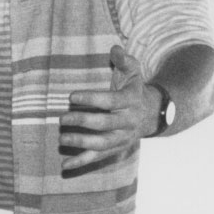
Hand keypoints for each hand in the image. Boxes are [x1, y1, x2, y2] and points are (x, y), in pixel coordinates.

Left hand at [59, 45, 159, 171]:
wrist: (151, 113)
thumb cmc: (134, 87)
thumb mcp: (133, 70)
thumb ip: (123, 59)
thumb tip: (115, 49)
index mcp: (131, 100)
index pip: (110, 101)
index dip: (91, 99)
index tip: (71, 96)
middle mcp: (129, 121)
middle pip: (104, 124)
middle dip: (82, 121)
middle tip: (62, 118)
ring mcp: (123, 138)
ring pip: (101, 144)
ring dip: (81, 143)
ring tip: (62, 137)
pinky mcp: (116, 149)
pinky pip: (98, 158)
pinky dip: (81, 163)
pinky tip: (64, 165)